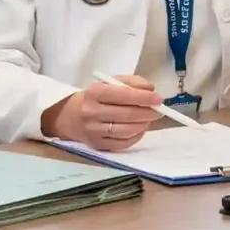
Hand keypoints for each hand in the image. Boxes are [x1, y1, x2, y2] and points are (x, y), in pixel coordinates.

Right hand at [41, 74, 160, 151]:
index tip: (158, 98)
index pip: (123, 95)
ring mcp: (93, 131)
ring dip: (143, 124)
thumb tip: (150, 89)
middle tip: (159, 110)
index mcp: (94, 93)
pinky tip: (139, 128)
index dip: (144, 97)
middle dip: (147, 112)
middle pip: (127, 115)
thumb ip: (130, 83)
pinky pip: (123, 144)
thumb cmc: (94, 98)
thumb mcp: (108, 84)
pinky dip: (136, 136)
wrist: (69, 117)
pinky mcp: (97, 145)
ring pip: (126, 131)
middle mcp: (91, 113)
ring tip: (149, 118)